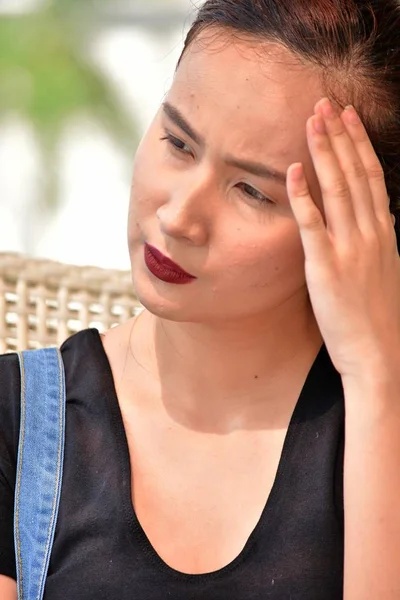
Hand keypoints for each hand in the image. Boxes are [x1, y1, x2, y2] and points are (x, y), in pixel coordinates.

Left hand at [287, 98, 399, 379]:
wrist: (379, 355)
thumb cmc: (378, 318)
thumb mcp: (386, 271)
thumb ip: (378, 242)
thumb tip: (377, 218)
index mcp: (384, 233)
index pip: (371, 177)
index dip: (359, 144)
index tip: (348, 118)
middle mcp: (371, 234)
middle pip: (355, 174)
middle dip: (341, 136)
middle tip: (325, 104)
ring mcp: (350, 249)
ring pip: (338, 190)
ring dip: (325, 153)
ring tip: (313, 122)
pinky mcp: (327, 268)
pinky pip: (313, 225)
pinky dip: (303, 196)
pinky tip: (294, 170)